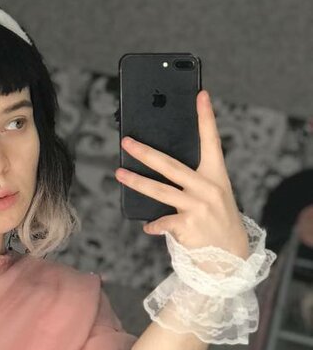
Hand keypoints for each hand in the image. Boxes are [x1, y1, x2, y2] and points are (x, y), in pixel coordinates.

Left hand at [115, 90, 249, 260]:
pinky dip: (153, 224)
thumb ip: (191, 181)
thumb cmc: (215, 219)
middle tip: (127, 142)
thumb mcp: (212, 194)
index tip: (200, 95)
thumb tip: (158, 167)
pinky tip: (148, 225)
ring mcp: (198, 206)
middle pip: (171, 165)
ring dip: (136, 182)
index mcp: (216, 174)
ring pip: (159, 191)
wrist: (230, 255)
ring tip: (120, 174)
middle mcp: (208, 187)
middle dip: (146, 152)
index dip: (205, 116)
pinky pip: (162, 222)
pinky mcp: (189, 226)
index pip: (211, 140)